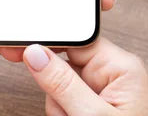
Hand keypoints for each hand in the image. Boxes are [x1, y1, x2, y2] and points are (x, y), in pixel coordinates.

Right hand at [23, 38, 147, 115]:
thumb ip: (63, 84)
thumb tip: (36, 52)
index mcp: (122, 65)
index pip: (76, 39)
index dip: (49, 47)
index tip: (26, 56)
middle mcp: (117, 73)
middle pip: (67, 66)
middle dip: (59, 92)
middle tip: (66, 114)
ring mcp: (111, 91)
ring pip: (65, 89)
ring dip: (63, 110)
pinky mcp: (105, 106)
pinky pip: (74, 102)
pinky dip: (69, 115)